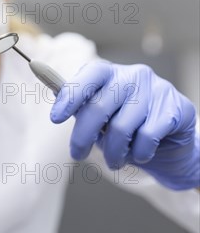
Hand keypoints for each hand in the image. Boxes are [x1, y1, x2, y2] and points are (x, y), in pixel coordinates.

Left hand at [50, 60, 199, 189]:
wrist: (169, 142)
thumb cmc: (125, 124)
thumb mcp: (99, 114)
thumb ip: (80, 106)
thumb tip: (56, 102)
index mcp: (110, 72)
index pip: (88, 76)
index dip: (70, 96)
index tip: (56, 118)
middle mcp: (133, 75)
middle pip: (99, 107)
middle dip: (83, 136)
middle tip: (77, 154)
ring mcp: (157, 89)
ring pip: (122, 128)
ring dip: (113, 152)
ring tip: (113, 160)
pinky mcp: (176, 108)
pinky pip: (146, 137)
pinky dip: (138, 153)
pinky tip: (138, 155)